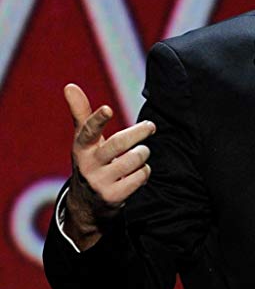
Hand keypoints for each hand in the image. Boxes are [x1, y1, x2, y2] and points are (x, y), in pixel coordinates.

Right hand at [63, 83, 154, 248]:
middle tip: (150, 126)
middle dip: (138, 132)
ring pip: (133, 160)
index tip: (108, 108)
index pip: (88, 131)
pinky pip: (139, 177)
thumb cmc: (91, 160)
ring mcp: (100, 182)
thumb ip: (81, 113)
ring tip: (142, 152)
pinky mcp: (114, 196)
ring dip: (143, 153)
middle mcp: (88, 165)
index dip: (98, 120)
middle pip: (118, 144)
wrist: (88, 202)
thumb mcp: (83, 140)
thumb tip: (70, 86)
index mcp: (81, 147)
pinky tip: (140, 171)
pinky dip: (144, 171)